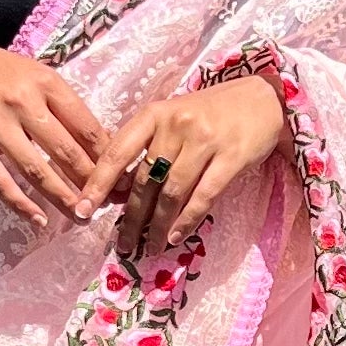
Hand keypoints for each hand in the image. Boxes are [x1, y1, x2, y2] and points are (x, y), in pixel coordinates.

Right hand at [0, 39, 106, 228]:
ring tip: (80, 217)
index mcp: (45, 83)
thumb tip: (101, 142)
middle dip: (90, 183)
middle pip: (66, 151)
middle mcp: (22, 102)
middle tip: (106, 205)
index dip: (108, 157)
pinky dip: (19, 203)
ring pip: (35, 170)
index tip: (121, 179)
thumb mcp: (33, 75)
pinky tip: (37, 219)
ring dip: (61, 198)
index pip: (86, 127)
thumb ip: (62, 104)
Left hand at [81, 74, 288, 262]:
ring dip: (158, 225)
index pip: (117, 152)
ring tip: (150, 246)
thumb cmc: (210, 113)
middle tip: (123, 243)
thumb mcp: (171, 119)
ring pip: (171, 192)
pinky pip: (203, 196)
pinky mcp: (232, 157)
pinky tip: (176, 236)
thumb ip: (146, 149)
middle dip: (131, 216)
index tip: (83, 210)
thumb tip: (116, 192)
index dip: (97, 183)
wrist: (262, 98)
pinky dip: (187, 220)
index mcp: (154, 113)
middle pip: (144, 179)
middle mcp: (176, 124)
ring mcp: (205, 140)